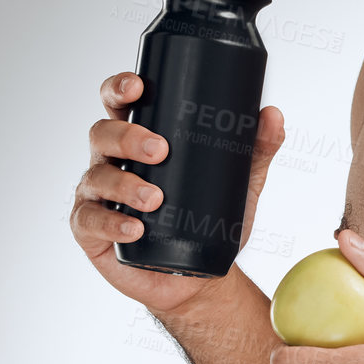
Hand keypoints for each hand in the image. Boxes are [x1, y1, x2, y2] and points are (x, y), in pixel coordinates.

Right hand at [70, 71, 284, 315]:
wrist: (199, 277)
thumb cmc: (209, 220)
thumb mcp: (239, 183)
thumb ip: (256, 149)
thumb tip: (273, 115)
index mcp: (138, 141)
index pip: (120, 105)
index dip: (119, 88)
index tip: (138, 86)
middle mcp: (112, 162)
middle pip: (102, 133)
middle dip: (127, 136)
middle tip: (160, 149)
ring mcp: (97, 196)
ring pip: (96, 177)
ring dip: (124, 184)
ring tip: (155, 198)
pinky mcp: (92, 232)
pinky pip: (90, 221)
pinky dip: (112, 222)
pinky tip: (134, 227)